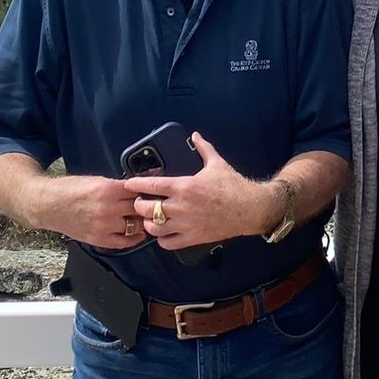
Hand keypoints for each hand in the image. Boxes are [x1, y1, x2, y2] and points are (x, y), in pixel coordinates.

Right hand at [29, 174, 149, 251]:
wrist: (49, 205)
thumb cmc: (70, 189)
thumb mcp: (96, 180)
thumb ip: (117, 186)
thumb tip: (137, 187)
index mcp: (109, 189)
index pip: (139, 191)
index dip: (146, 192)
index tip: (152, 193)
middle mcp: (108, 209)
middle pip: (139, 209)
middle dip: (146, 207)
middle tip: (151, 206)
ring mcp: (104, 226)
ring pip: (135, 226)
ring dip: (141, 222)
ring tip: (144, 219)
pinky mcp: (99, 239)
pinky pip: (124, 242)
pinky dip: (134, 239)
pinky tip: (138, 234)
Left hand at [123, 131, 278, 248]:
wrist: (249, 208)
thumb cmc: (233, 186)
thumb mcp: (217, 163)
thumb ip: (203, 149)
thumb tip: (195, 135)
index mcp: (185, 186)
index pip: (152, 185)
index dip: (136, 184)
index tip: (128, 184)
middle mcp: (181, 206)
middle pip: (147, 209)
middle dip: (139, 205)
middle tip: (140, 202)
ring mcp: (186, 224)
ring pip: (154, 228)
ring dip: (149, 223)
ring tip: (149, 218)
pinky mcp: (192, 238)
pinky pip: (168, 243)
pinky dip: (161, 239)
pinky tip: (163, 233)